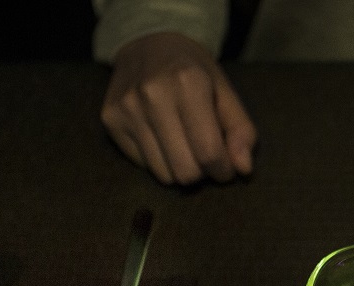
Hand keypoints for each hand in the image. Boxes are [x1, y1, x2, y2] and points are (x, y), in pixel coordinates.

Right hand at [101, 32, 256, 184]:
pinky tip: (161, 138)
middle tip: (205, 157)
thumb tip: (243, 170)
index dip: (224, 169)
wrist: (147, 43)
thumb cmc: (194, 73)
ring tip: (184, 146)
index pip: (209, 152)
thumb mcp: (225, 93)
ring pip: (163, 175)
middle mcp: (153, 94)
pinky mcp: (110, 119)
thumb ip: (241, 131)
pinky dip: (158, 161)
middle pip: (185, 171)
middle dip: (202, 173)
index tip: (227, 166)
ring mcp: (127, 108)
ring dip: (180, 169)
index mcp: (189, 83)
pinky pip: (143, 166)